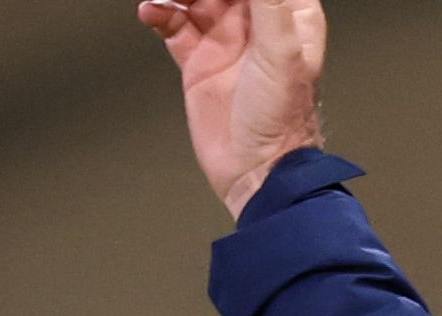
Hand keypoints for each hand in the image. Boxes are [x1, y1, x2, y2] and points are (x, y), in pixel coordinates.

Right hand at [136, 0, 326, 218]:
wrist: (257, 172)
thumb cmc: (283, 120)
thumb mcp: (282, 53)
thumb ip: (269, 4)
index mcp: (290, 15)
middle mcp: (257, 23)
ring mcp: (226, 40)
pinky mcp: (198, 60)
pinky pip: (172, 22)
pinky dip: (158, 12)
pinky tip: (150, 12)